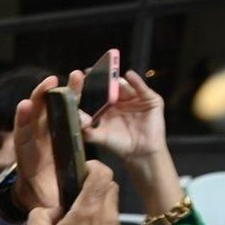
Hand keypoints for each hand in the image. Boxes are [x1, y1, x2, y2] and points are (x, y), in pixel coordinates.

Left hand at [8, 70, 87, 214]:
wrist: (42, 199)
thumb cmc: (44, 203)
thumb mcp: (45, 206)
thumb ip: (50, 206)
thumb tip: (58, 210)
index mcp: (27, 162)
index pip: (22, 139)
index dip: (23, 123)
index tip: (25, 106)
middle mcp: (33, 146)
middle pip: (34, 119)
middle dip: (41, 100)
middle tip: (49, 83)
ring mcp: (44, 137)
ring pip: (49, 112)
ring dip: (58, 94)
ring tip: (70, 77)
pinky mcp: (56, 133)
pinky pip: (62, 113)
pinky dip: (69, 99)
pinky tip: (76, 83)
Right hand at [24, 160, 119, 224]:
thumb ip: (40, 213)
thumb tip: (50, 210)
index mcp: (89, 209)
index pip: (103, 173)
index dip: (93, 166)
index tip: (79, 171)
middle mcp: (107, 216)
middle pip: (110, 185)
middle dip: (95, 183)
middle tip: (76, 193)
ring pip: (111, 203)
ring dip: (97, 202)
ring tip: (76, 215)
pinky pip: (110, 220)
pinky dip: (98, 218)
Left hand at [84, 71, 184, 216]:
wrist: (141, 153)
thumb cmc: (120, 145)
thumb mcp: (100, 137)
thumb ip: (87, 129)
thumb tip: (74, 120)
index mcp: (106, 107)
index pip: (97, 93)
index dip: (89, 86)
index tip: (79, 78)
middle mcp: (120, 100)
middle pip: (110, 86)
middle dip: (102, 79)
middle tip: (92, 71)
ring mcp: (135, 98)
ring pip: (124, 85)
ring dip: (116, 80)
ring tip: (108, 74)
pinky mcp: (150, 100)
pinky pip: (142, 88)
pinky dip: (136, 81)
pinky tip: (129, 76)